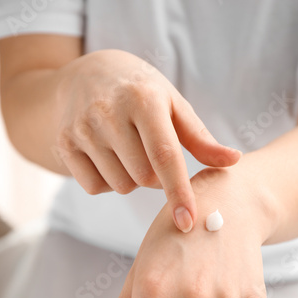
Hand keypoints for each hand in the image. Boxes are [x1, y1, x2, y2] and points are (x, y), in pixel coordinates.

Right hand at [55, 49, 240, 231]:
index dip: (178, 192)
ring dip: (132, 180)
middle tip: (152, 155)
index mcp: (143, 100)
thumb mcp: (173, 105)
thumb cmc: (141, 94)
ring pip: (120, 185)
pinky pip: (94, 187)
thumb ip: (201, 138)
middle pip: (143, 178)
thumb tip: (233, 161)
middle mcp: (108, 112)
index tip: (188, 222)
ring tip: (128, 152)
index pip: (165, 156)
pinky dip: (107, 182)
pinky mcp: (64, 143)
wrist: (88, 74)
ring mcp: (82, 128)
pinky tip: (107, 157)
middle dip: (155, 178)